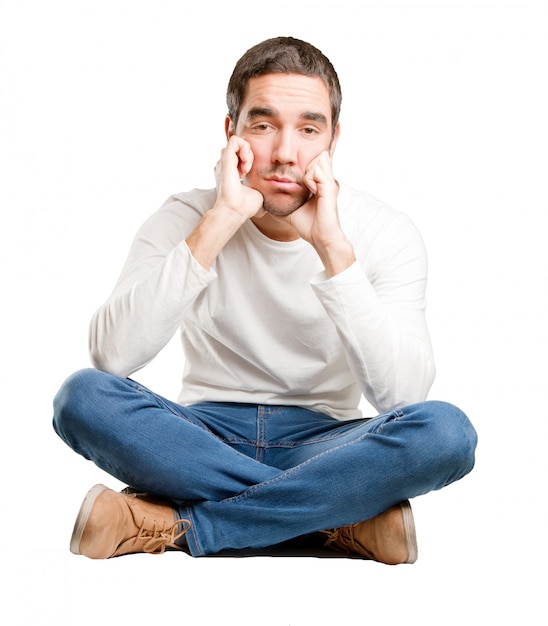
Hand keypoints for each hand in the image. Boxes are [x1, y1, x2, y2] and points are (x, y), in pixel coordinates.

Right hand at [214, 135, 264, 219]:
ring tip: (248, 167)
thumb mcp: (257, 192)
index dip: (250, 160)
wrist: (236, 210)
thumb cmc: (246, 206)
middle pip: (238, 147)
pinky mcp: (225, 159)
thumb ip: (261, 188)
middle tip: (249, 169)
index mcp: (231, 172)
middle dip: (248, 154)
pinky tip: (247, 163)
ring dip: (247, 151)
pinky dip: (244, 148)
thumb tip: (272, 197)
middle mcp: (225, 166)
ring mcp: (224, 162)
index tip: (250, 173)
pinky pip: (235, 141)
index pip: (240, 155)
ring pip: (236, 143)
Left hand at [281, 151, 354, 275]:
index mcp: (321, 183)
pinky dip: (309, 179)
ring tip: (306, 187)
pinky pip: (316, 172)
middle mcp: (327, 181)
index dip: (304, 165)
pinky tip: (310, 190)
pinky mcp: (330, 188)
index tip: (295, 180)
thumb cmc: (310, 227)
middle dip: (306, 164)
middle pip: (318, 155)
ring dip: (307, 170)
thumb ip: (283, 202)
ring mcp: (330, 183)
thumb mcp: (292, 210)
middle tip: (301, 182)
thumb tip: (265, 201)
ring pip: (318, 159)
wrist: (321, 238)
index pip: (315, 160)